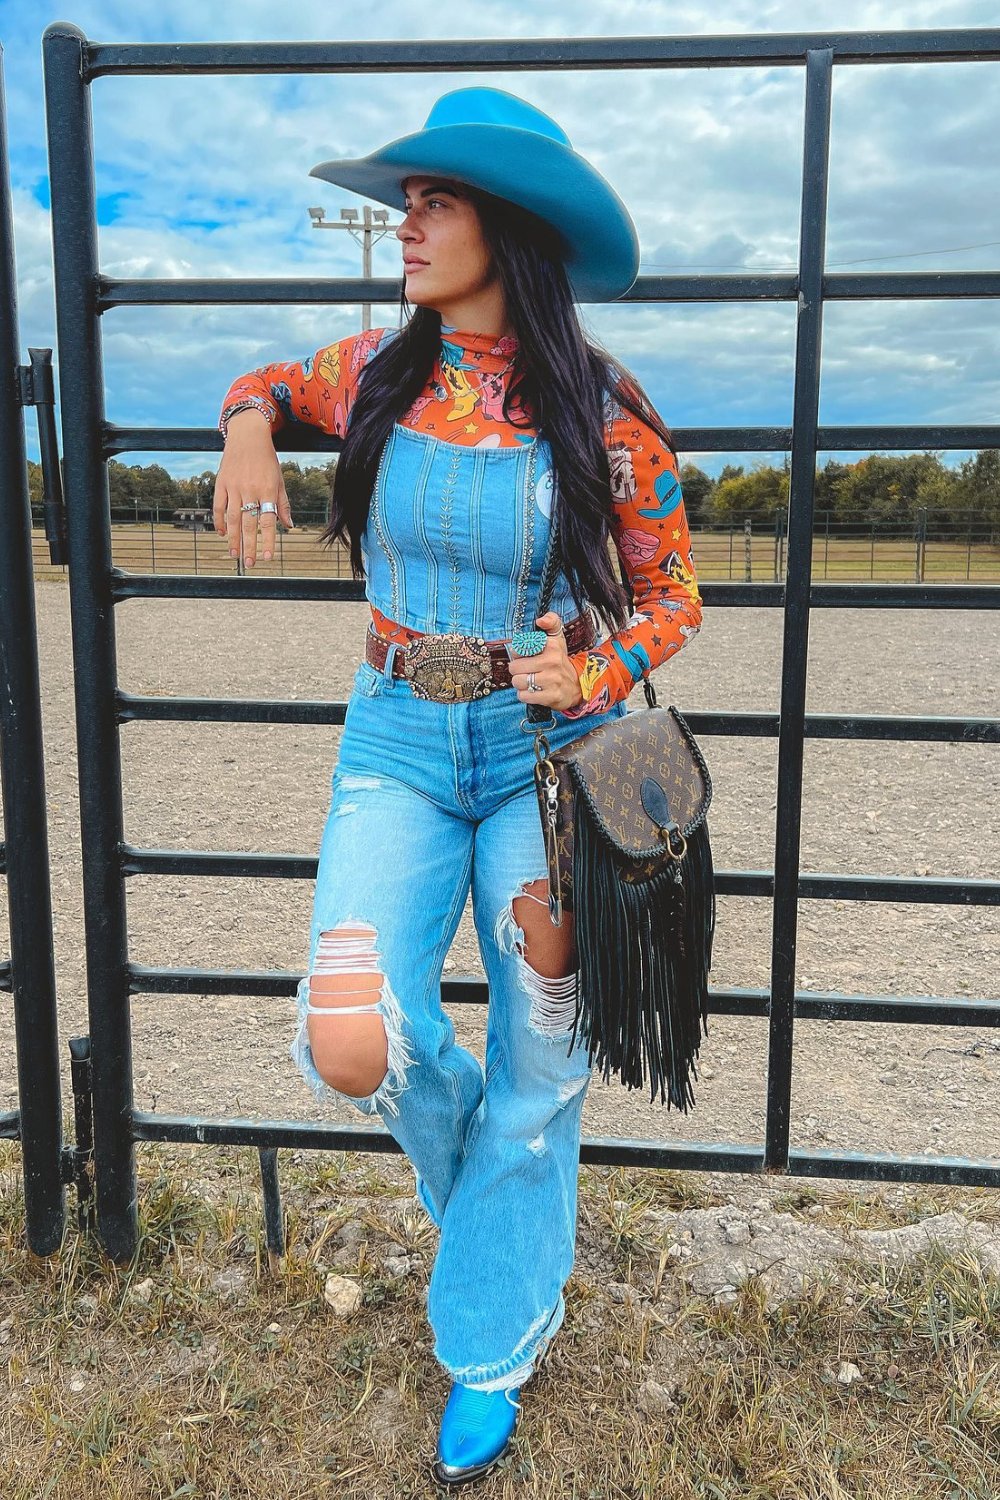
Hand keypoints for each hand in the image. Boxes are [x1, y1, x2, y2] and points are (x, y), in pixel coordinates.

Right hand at [213, 409, 294, 565]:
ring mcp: (234, 486)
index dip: (269, 541)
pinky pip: (219, 506)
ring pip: (233, 518)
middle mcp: (251, 490)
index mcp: (268, 490)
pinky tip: (222, 533)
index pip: (269, 521)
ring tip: (234, 554)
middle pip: (249, 524)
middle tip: (249, 564)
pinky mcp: (221, 482)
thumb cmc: (267, 460)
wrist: (247, 435)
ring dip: (233, 539)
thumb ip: (283, 504)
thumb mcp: (279, 480)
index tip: (268, 558)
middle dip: (249, 546)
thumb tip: (289, 526)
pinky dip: (220, 521)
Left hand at [508, 612, 584, 710]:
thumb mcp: (557, 638)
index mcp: (551, 645)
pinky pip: (524, 696)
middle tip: (526, 671)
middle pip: (515, 667)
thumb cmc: (560, 661)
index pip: (519, 648)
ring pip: (518, 682)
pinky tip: (533, 691)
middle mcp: (552, 662)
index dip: (517, 653)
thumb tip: (541, 620)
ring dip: (520, 683)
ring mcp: (552, 680)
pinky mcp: (551, 696)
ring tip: (529, 681)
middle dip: (517, 670)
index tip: (524, 656)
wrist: (578, 685)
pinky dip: (525, 695)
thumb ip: (551, 622)